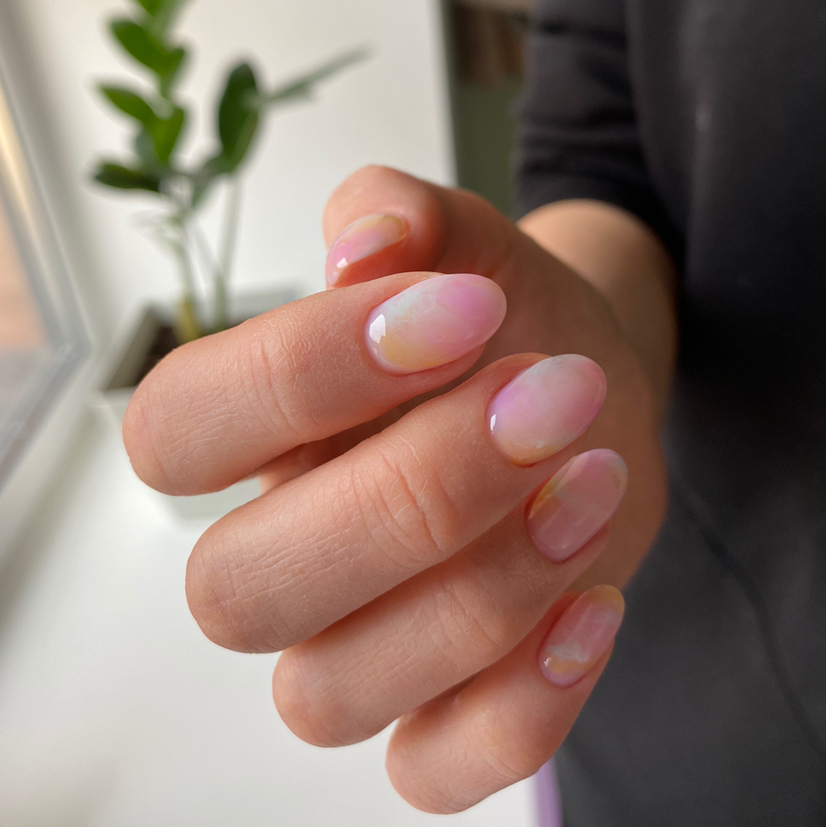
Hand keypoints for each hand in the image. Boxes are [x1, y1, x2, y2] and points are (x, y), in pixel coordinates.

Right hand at [123, 167, 664, 811]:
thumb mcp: (464, 245)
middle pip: (243, 590)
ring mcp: (353, 649)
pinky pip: (433, 769)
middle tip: (548, 398)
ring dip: (483, 587)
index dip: (302, 373)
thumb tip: (364, 244)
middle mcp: (279, 557)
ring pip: (331, 692)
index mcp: (253, 438)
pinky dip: (519, 706)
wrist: (585, 393)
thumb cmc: (507, 325)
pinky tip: (591, 600)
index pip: (177, 433)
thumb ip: (403, 217)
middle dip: (413, 494)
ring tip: (593, 478)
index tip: (461, 311)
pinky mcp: (443, 710)